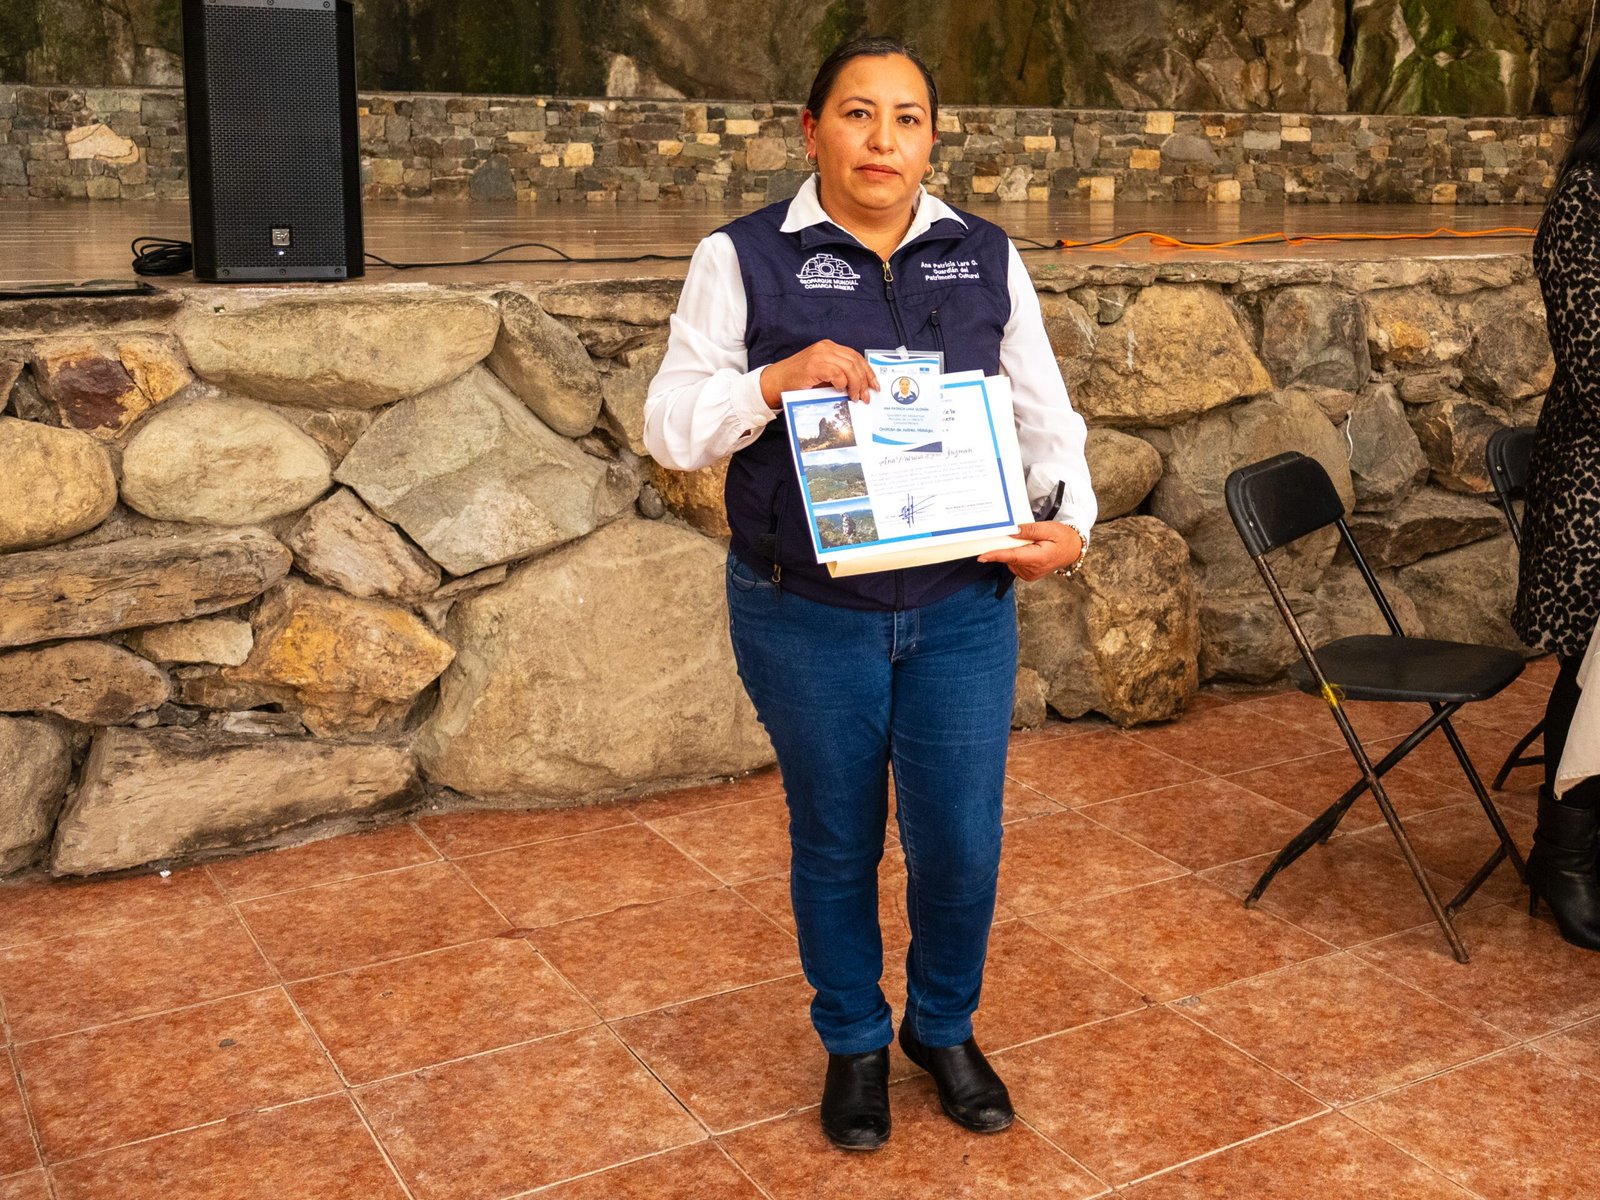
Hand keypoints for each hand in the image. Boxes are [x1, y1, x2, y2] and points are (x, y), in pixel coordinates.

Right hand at [760, 340, 875, 408]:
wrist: (775, 381)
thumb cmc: (798, 380)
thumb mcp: (823, 374)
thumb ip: (839, 375)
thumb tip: (860, 388)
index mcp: (830, 348)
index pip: (856, 357)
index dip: (868, 372)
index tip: (874, 385)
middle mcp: (826, 348)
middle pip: (855, 362)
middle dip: (864, 381)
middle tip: (865, 396)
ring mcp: (820, 355)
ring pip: (849, 367)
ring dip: (855, 384)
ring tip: (855, 397)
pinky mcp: (814, 365)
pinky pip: (836, 373)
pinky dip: (842, 383)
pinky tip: (840, 390)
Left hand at [978, 521, 1084, 581]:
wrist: (1072, 549)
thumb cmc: (1062, 537)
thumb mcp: (1049, 528)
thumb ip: (1030, 530)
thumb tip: (1012, 531)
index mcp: (1039, 558)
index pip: (1013, 556)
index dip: (996, 556)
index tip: (981, 557)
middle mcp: (1032, 570)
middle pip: (1010, 557)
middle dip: (1007, 545)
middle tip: (1020, 535)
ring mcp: (1029, 574)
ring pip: (1011, 560)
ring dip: (1014, 550)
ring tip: (1031, 543)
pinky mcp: (1027, 575)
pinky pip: (1014, 563)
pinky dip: (1017, 555)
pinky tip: (1028, 549)